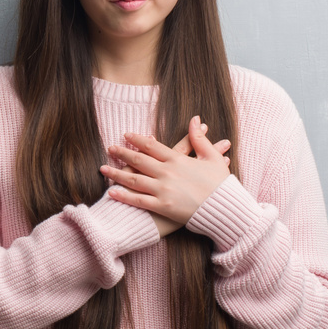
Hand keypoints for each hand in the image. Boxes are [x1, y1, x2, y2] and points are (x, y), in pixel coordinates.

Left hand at [99, 116, 231, 237]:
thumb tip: (194, 119)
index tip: (126, 135)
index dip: (137, 140)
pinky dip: (124, 196)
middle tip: (110, 148)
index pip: (152, 146)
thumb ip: (199, 138)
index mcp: (178, 160)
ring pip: (134, 179)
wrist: (224, 209)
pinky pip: (139, 201)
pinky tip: (111, 191)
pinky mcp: (162, 207)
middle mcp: (167, 173)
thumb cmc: (220, 184)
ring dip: (117, 173)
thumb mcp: (213, 157)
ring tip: (103, 168)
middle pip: (139, 160)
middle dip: (122, 153)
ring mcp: (163, 190)